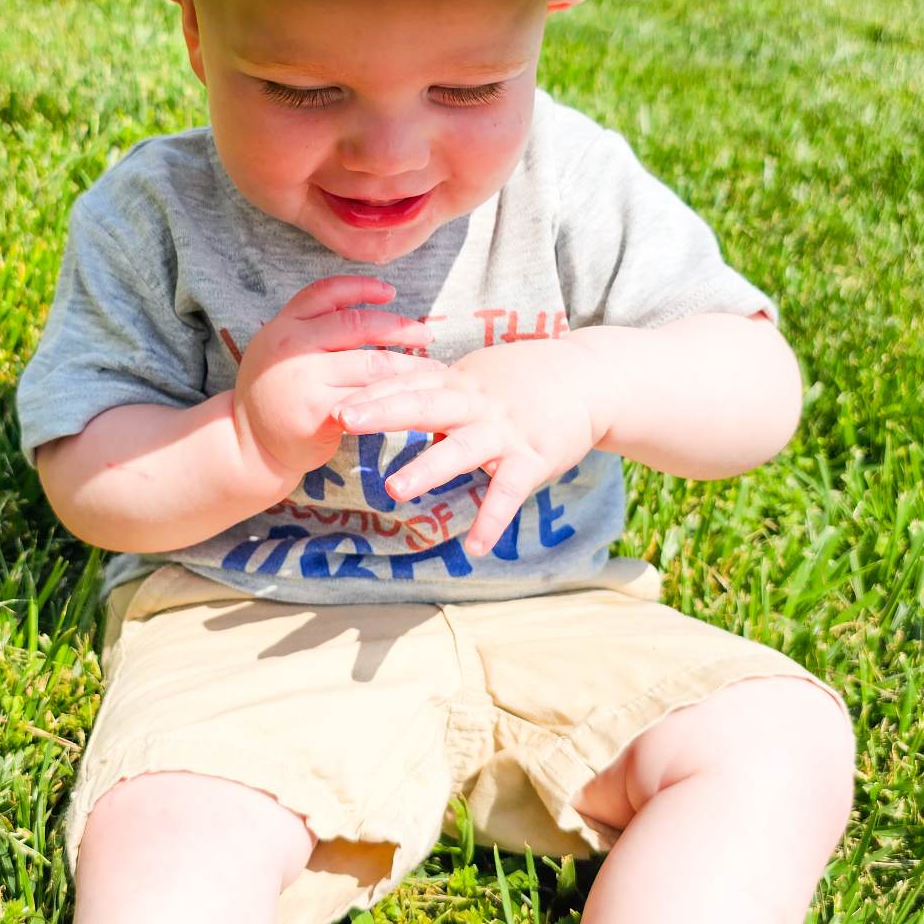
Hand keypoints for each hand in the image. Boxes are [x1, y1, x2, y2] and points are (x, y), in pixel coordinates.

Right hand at [232, 276, 436, 488]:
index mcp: (284, 325)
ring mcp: (303, 380)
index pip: (326, 292)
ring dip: (408, 366)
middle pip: (357, 325)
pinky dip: (395, 398)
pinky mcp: (318, 413)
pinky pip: (367, 399)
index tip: (392, 292)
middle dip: (399, 328)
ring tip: (432, 369)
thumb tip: (366, 303)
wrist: (250, 446)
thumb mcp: (280, 350)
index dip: (362, 288)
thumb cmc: (276, 394)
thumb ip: (313, 328)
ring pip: (370, 365)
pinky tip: (412, 399)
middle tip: (426, 335)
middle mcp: (292, 347)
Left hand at [334, 335, 605, 556]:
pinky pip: (509, 493)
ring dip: (428, 467)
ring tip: (395, 489)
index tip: (333, 400)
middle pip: (424, 404)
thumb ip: (436, 389)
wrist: (590, 377)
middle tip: (343, 419)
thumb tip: (389, 395)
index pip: (408, 384)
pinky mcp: (533, 458)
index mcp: (459, 382)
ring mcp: (505, 431)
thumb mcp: (478, 374)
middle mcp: (477, 404)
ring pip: (461, 448)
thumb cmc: (527, 377)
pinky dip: (493, 521)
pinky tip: (474, 548)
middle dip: (382, 411)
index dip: (371, 392)